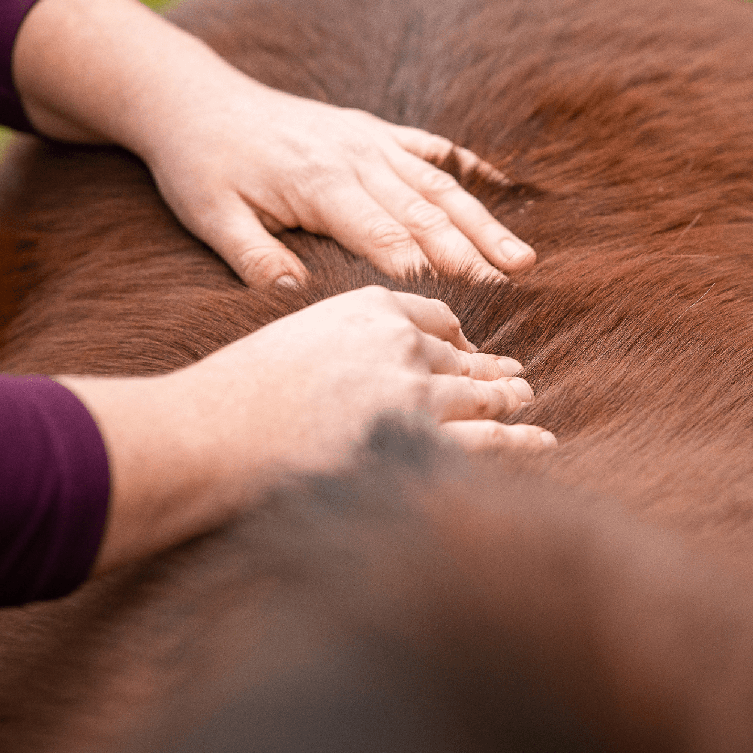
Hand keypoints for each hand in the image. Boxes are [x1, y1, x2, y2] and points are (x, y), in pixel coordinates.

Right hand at [59, 287, 554, 573]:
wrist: (211, 434)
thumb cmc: (236, 393)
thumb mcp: (295, 340)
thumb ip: (342, 344)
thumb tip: (362, 372)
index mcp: (372, 308)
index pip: (435, 318)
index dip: (457, 338)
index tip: (467, 351)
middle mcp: (404, 343)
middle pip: (467, 358)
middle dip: (494, 371)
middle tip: (517, 380)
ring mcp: (417, 393)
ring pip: (485, 396)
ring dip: (512, 401)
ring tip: (529, 406)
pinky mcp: (421, 443)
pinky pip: (487, 441)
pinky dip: (519, 441)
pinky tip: (541, 440)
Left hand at [148, 83, 536, 285]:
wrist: (197, 100)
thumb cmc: (202, 166)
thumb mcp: (211, 216)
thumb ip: (254, 257)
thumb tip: (295, 297)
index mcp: (319, 182)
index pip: (384, 235)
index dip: (425, 271)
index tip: (462, 305)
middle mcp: (356, 156)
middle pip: (425, 211)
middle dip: (472, 252)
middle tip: (511, 287)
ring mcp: (369, 139)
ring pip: (439, 185)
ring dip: (483, 222)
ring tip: (524, 258)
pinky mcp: (372, 130)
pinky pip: (430, 148)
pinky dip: (467, 169)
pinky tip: (503, 188)